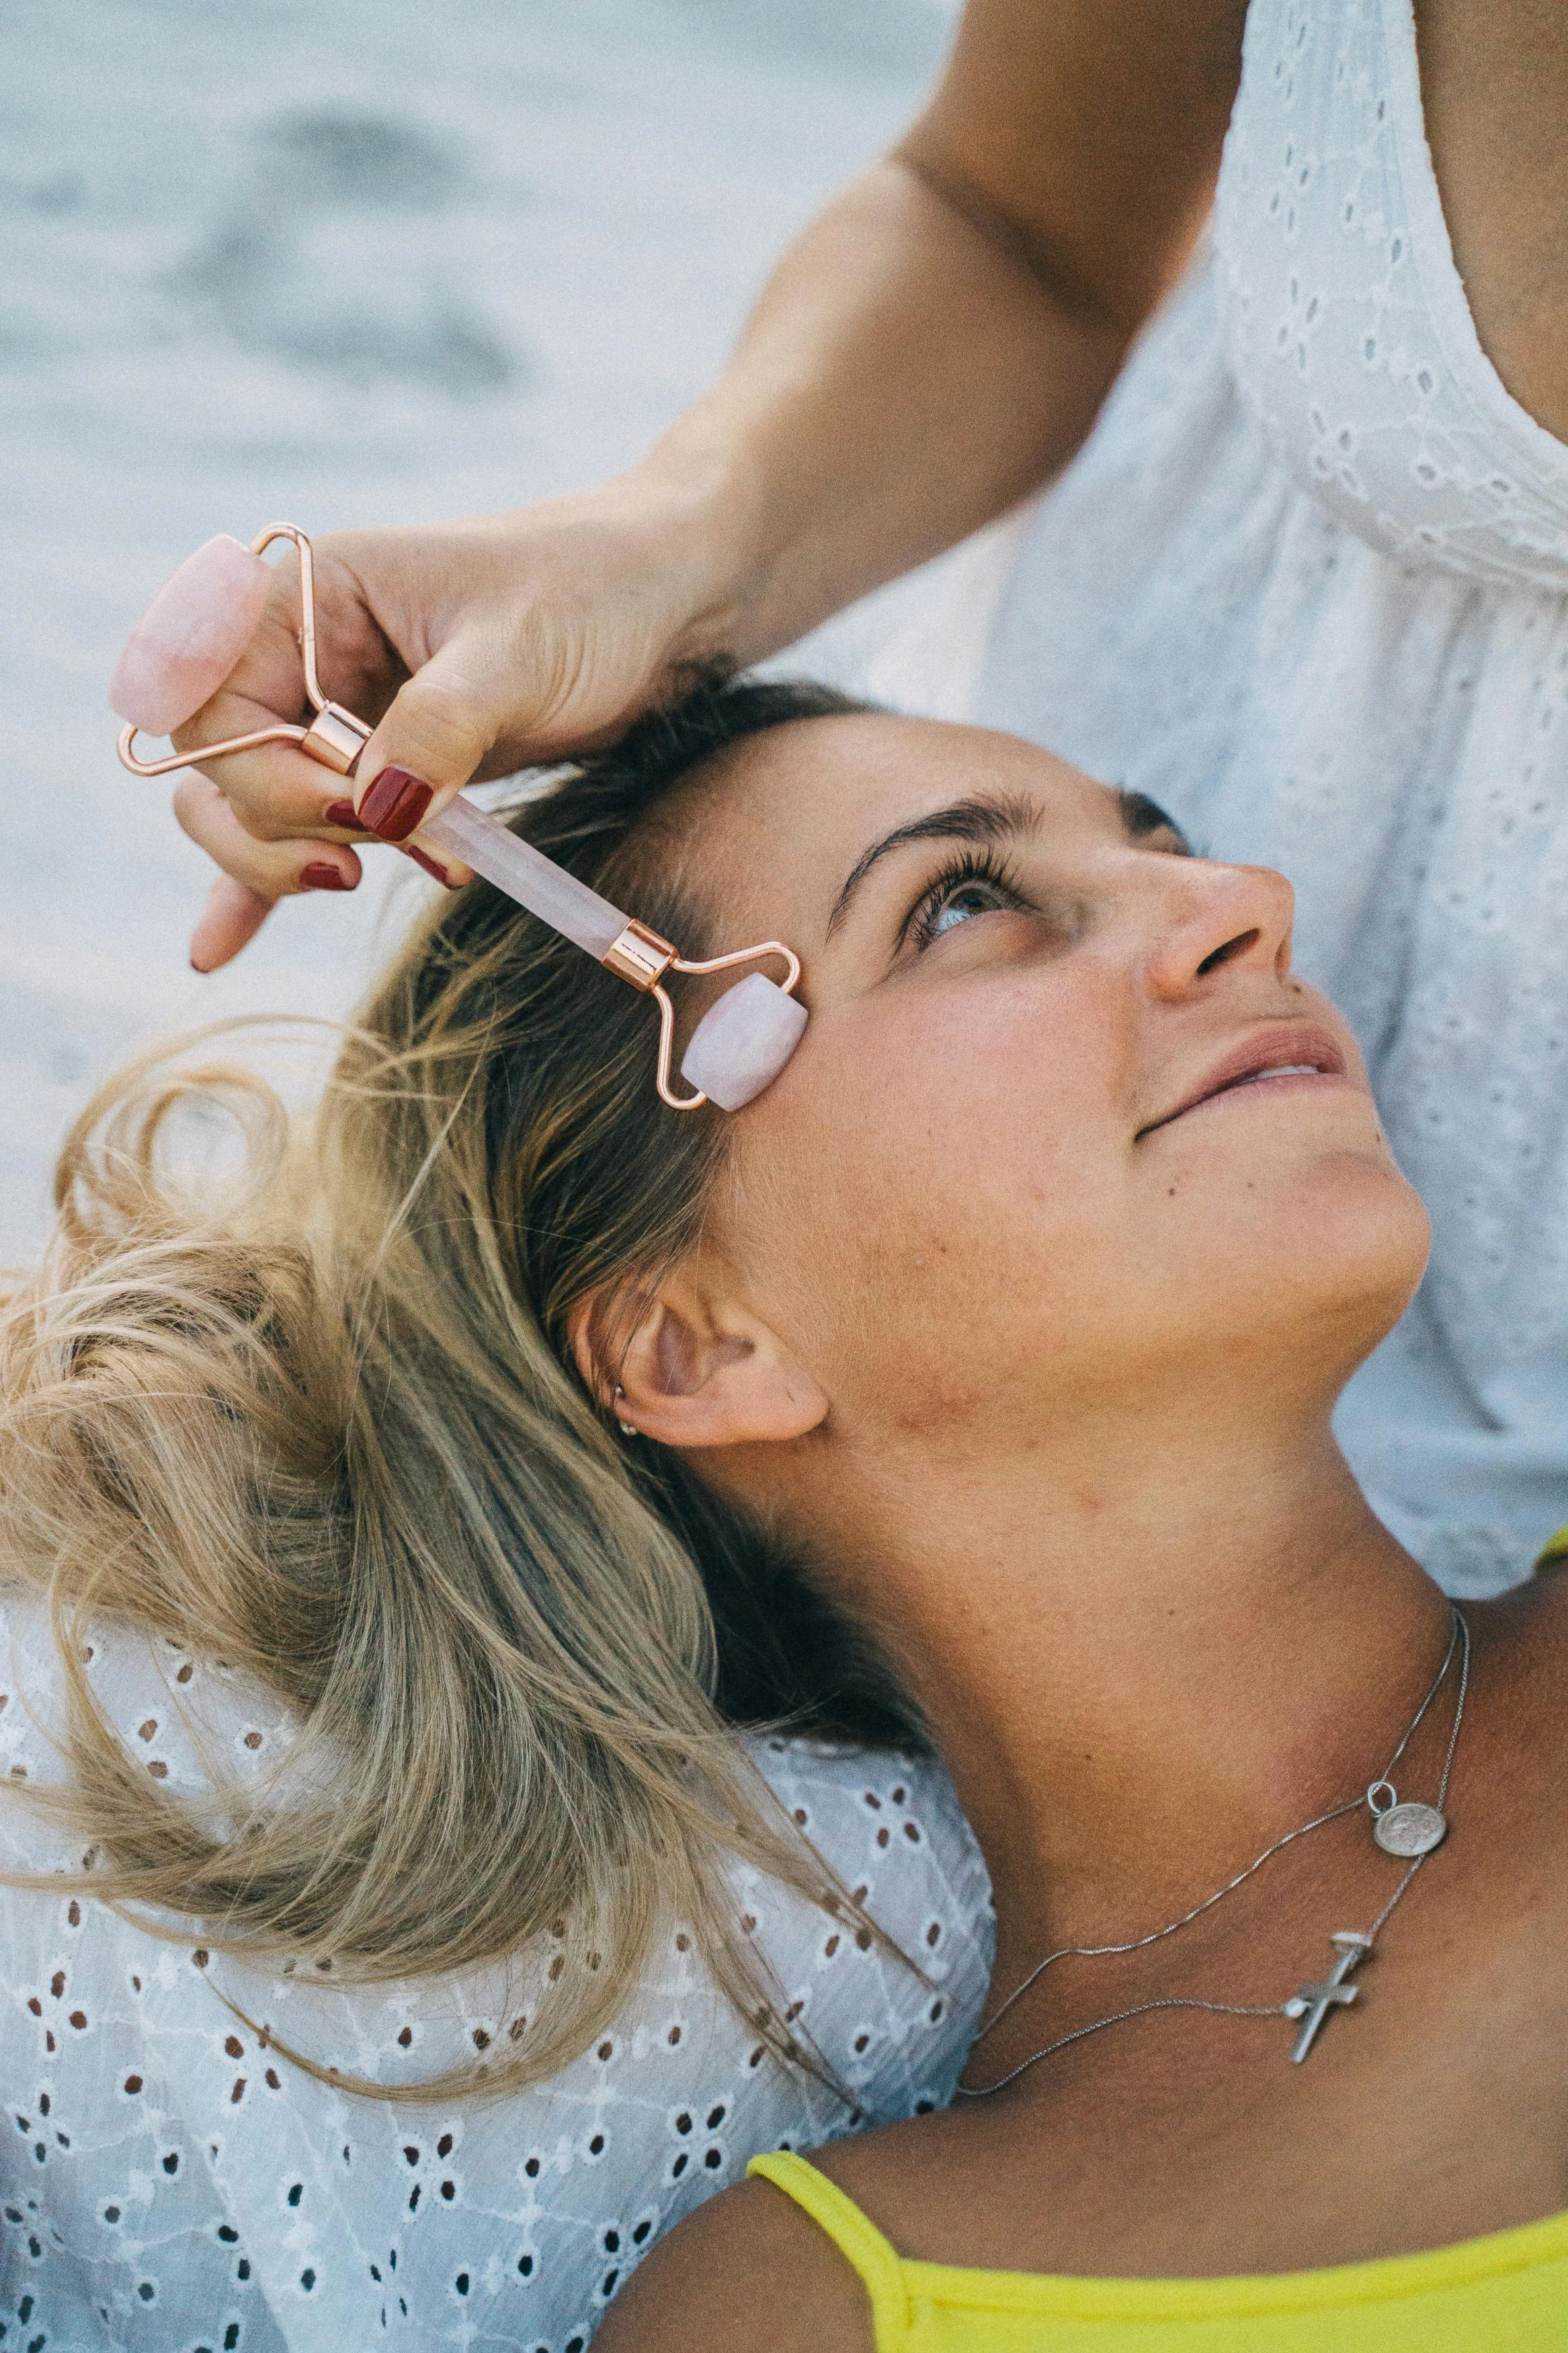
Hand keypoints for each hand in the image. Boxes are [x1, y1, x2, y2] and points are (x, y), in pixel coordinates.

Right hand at [169, 483, 736, 967]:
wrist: (665, 604)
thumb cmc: (592, 595)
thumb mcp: (518, 655)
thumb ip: (439, 728)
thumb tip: (372, 811)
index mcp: (305, 595)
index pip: (211, 701)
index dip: (261, 771)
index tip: (353, 806)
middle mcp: (299, 655)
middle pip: (218, 770)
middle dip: (288, 826)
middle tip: (384, 848)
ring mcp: (331, 718)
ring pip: (249, 811)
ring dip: (300, 861)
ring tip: (422, 864)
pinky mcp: (373, 773)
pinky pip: (292, 834)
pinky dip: (261, 890)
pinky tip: (220, 950)